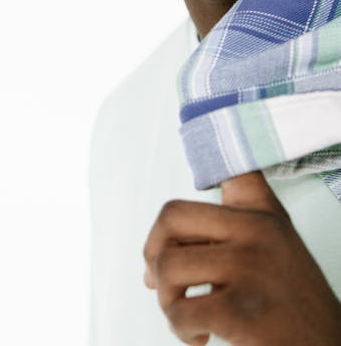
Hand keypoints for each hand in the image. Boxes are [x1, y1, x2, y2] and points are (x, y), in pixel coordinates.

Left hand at [143, 171, 340, 344]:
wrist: (327, 344)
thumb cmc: (291, 297)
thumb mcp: (273, 237)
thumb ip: (232, 216)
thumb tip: (155, 256)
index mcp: (259, 212)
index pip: (222, 172)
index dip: (203, 152)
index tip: (179, 177)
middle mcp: (256, 230)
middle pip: (171, 217)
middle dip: (154, 254)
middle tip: (165, 281)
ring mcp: (249, 267)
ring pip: (168, 266)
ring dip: (166, 299)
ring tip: (184, 313)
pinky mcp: (243, 310)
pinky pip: (182, 311)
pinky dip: (180, 329)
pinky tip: (198, 335)